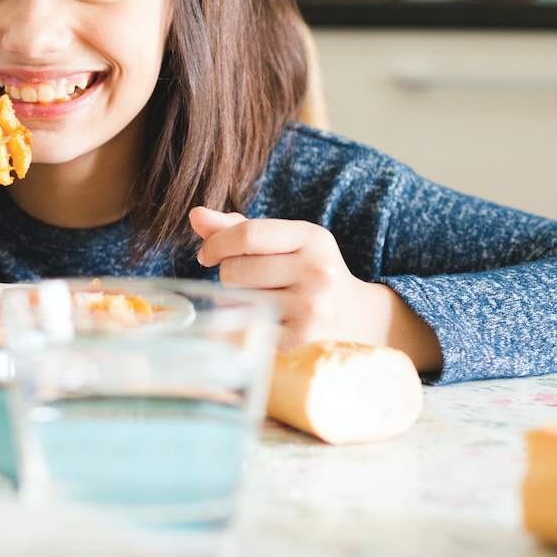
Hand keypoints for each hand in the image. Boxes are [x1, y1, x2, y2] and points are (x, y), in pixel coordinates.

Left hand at [190, 207, 441, 372]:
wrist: (359, 322)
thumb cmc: (309, 276)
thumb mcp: (287, 244)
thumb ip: (239, 229)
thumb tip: (196, 215)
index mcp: (312, 239)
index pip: (247, 234)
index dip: (216, 244)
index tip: (207, 255)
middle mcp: (317, 272)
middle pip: (235, 269)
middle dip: (229, 275)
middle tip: (247, 284)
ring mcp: (311, 309)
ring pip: (237, 300)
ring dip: (236, 302)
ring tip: (261, 302)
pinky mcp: (301, 341)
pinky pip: (245, 328)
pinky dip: (242, 327)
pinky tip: (262, 324)